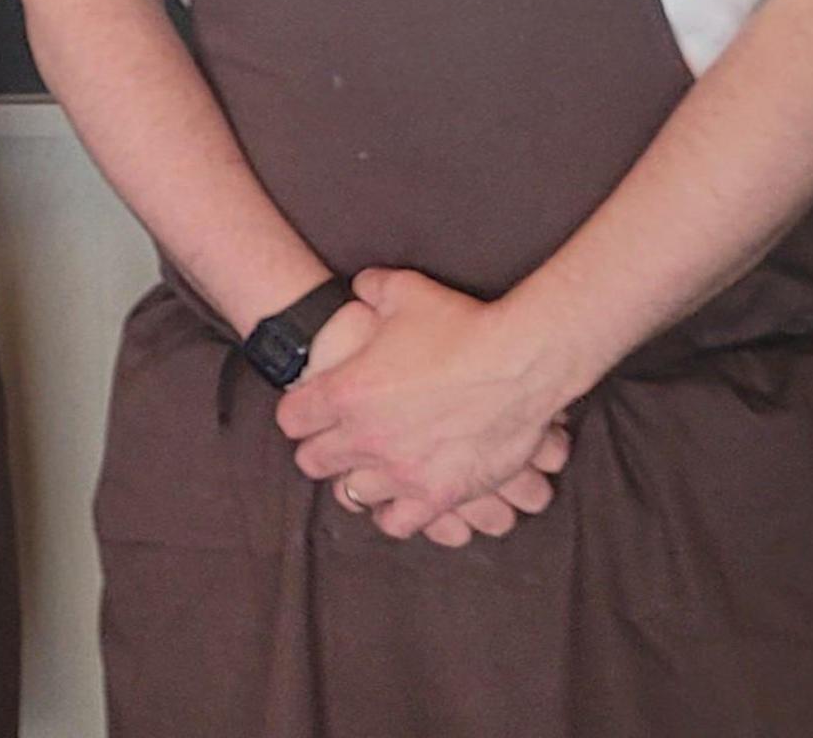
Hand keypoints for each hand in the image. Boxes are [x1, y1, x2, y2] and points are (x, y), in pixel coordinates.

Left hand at [280, 269, 579, 541]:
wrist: (520, 362)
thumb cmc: (461, 325)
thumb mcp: (405, 290)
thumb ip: (371, 288)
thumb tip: (361, 288)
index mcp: (345, 392)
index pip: (291, 418)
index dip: (300, 412)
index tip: (311, 409)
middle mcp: (364, 437)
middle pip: (313, 461)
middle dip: (321, 450)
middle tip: (338, 440)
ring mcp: (400, 471)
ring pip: (351, 495)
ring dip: (357, 480)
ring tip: (370, 469)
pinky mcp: (438, 495)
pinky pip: (397, 523)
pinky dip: (395, 513)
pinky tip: (402, 497)